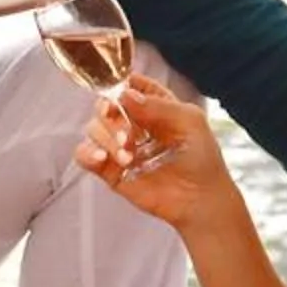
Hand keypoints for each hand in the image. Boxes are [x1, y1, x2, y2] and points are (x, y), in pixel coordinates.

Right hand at [76, 76, 233, 234]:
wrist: (199, 200)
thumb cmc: (202, 160)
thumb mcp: (190, 122)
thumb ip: (159, 106)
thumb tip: (125, 94)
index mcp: (154, 107)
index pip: (129, 86)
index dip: (121, 85)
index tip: (120, 94)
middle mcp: (134, 124)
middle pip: (105, 106)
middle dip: (111, 115)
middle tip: (128, 134)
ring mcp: (121, 146)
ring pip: (94, 128)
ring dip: (107, 138)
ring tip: (128, 156)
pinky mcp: (111, 170)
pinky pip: (84, 155)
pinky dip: (87, 153)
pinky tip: (102, 158)